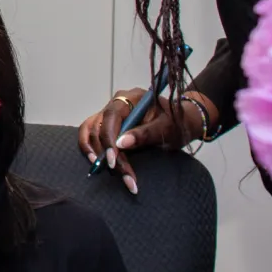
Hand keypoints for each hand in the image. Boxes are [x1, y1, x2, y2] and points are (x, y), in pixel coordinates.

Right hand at [76, 88, 215, 194]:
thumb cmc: (176, 123)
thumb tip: (121, 144)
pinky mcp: (107, 125)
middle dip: (108, 153)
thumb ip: (145, 134)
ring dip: (96, 152)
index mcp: (131, 97)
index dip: (109, 139)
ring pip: (91, 131)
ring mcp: (110, 113)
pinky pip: (90, 133)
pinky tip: (96, 162)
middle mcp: (117, 103)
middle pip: (100, 126)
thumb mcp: (167, 128)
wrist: (181, 122)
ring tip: (108, 170)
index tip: (114, 160)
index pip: (111, 116)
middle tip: (122, 174)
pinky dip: (89, 148)